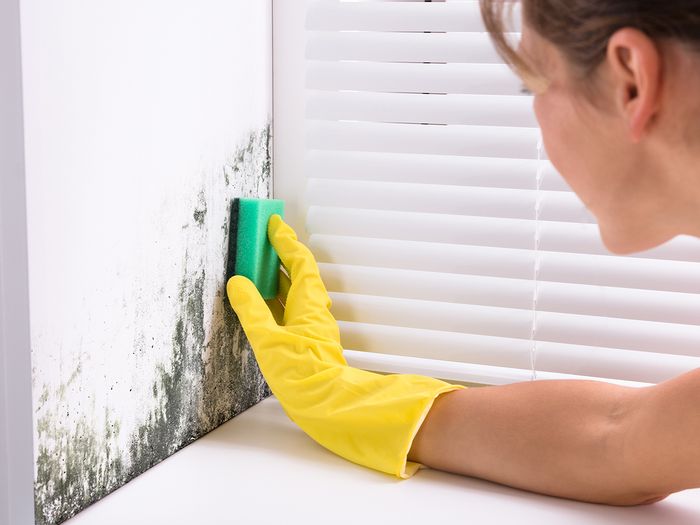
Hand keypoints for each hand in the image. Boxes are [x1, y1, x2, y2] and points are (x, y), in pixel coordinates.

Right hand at [226, 214, 464, 478]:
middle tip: (261, 242)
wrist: (326, 404)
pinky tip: (261, 305)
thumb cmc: (301, 373)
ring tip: (255, 268)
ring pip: (294, 292)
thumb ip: (251, 309)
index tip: (274, 224)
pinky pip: (290, 309)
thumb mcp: (267, 338)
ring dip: (277, 278)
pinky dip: (276, 299)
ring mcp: (312, 325)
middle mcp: (314, 310)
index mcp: (309, 303)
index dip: (286, 241)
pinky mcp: (308, 340)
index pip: (299, 262)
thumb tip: (238, 283)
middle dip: (280, 256)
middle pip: (298, 274)